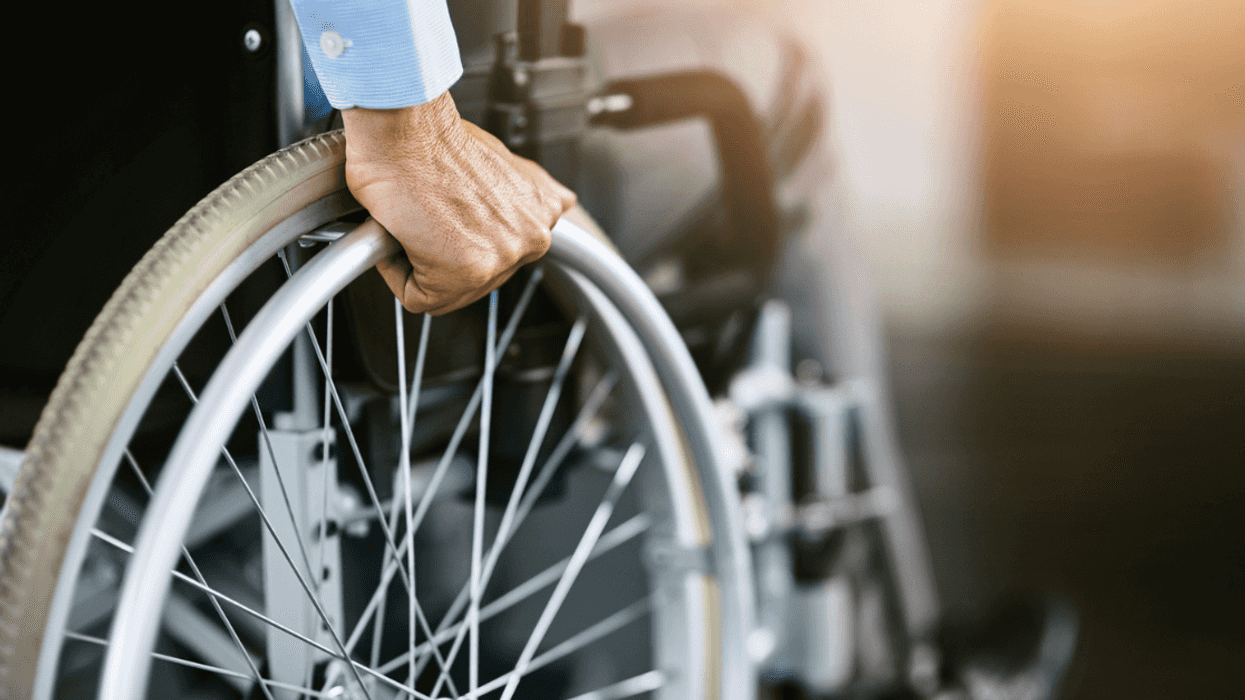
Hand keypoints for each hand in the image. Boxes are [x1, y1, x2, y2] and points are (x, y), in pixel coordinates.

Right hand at [342, 92, 575, 314]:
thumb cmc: (433, 138)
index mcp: (543, 213)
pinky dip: (396, 268)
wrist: (404, 130)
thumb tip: (559, 201)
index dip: (460, 238)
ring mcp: (501, 258)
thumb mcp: (506, 162)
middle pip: (477, 274)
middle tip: (427, 214)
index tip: (445, 216)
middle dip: (444, 252)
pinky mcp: (464, 274)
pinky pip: (418, 296)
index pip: (501, 254)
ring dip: (421, 259)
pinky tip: (401, 231)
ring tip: (415, 219)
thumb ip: (527, 193)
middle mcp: (531, 238)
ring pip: (447, 288)